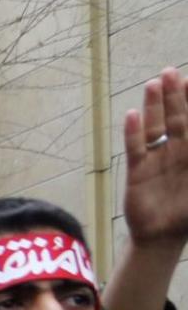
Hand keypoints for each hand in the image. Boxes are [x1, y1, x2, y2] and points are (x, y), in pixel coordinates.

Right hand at [124, 68, 187, 244]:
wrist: (163, 237)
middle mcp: (177, 150)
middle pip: (176, 117)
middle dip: (175, 95)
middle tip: (171, 72)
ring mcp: (157, 158)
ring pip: (156, 126)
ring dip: (154, 106)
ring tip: (152, 84)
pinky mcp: (138, 170)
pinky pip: (136, 147)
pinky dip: (134, 132)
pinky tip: (132, 116)